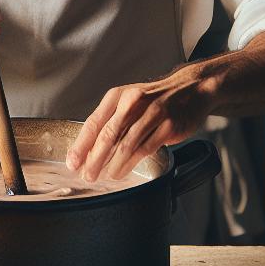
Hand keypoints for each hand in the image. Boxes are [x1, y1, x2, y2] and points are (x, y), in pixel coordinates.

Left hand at [66, 69, 217, 180]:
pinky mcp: (168, 125)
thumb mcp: (129, 101)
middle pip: (108, 134)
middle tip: (87, 175)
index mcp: (118, 96)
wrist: (192, 89)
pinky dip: (130, 163)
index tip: (72, 162)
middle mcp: (133, 101)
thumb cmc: (156, 99)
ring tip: (105, 176)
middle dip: (94, 158)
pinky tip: (122, 171)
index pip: (94, 122)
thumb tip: (89, 149)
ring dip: (113, 164)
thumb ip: (111, 121)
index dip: (81, 145)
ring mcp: (153, 113)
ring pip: (126, 144)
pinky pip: (145, 148)